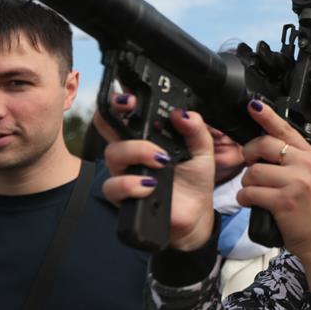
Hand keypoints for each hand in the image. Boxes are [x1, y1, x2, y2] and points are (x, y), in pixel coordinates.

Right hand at [101, 94, 215, 250]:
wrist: (196, 212)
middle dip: (114, 114)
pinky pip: (113, 186)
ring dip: (136, 152)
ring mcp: (125, 171)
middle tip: (131, 110)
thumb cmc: (194, 178)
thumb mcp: (203, 151)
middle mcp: (132, 150)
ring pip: (112, 153)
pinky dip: (130, 184)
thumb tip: (183, 114)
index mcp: (149, 135)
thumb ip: (196, 130)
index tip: (131, 96)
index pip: (128, 112)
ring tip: (161, 161)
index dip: (121, 99)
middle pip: (108, 126)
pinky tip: (150, 185)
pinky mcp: (123, 196)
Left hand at [239, 101, 310, 289]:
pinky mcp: (284, 201)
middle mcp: (305, 164)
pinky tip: (253, 204)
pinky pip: (250, 192)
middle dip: (249, 155)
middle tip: (251, 168)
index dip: (267, 116)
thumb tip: (263, 148)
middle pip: (263, 145)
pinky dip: (245, 199)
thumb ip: (294, 161)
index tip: (253, 105)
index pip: (285, 129)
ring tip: (257, 193)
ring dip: (247, 184)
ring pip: (253, 171)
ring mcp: (296, 182)